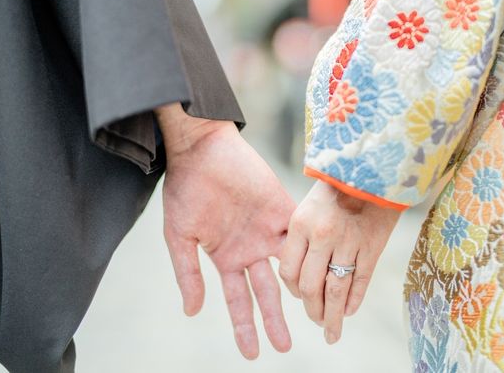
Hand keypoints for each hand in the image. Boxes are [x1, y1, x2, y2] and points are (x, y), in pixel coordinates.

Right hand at [157, 104, 295, 358]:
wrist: (201, 150)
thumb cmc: (185, 190)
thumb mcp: (180, 236)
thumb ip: (188, 273)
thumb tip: (192, 312)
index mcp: (226, 256)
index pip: (238, 299)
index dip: (244, 326)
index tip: (252, 353)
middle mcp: (250, 247)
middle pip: (267, 291)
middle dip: (275, 318)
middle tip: (286, 346)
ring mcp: (267, 228)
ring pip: (289, 266)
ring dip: (300, 289)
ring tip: (313, 312)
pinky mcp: (281, 206)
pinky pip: (299, 232)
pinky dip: (311, 249)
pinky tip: (323, 267)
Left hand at [279, 181, 399, 344]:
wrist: (370, 171)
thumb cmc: (336, 187)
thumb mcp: (308, 206)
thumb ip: (301, 237)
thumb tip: (297, 273)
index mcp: (301, 223)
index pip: (288, 270)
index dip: (292, 289)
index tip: (298, 294)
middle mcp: (322, 235)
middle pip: (310, 286)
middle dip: (311, 309)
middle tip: (315, 319)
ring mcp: (348, 243)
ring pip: (336, 291)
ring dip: (332, 316)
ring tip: (330, 331)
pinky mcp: (372, 247)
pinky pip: (360, 283)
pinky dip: (353, 302)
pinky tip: (348, 313)